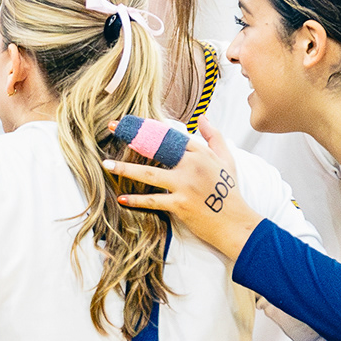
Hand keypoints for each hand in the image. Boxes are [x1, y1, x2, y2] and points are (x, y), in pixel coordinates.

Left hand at [105, 118, 259, 257]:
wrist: (235, 224)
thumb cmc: (229, 192)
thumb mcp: (226, 160)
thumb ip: (214, 137)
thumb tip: (202, 117)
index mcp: (201, 153)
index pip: (170, 134)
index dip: (149, 126)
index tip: (131, 121)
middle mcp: (192, 165)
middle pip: (156, 147)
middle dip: (133, 137)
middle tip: (112, 128)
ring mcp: (185, 185)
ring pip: (149, 173)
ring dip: (126, 168)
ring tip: (106, 164)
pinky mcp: (180, 204)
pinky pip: (153, 200)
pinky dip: (137, 200)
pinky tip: (122, 198)